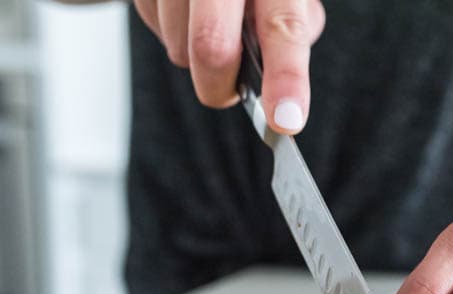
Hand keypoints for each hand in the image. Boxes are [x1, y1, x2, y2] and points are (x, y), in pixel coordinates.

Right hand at [134, 0, 325, 133]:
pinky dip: (175, 34)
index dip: (286, 78)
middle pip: (211, 48)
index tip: (286, 120)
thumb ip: (293, 29)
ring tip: (213, 24)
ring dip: (197, 59)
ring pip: (179, 48)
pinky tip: (187, 9)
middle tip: (231, 92)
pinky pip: (155, 28)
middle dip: (220, 87)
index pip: (282, 27)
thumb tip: (280, 80)